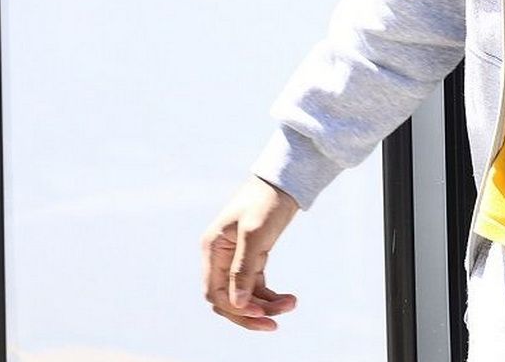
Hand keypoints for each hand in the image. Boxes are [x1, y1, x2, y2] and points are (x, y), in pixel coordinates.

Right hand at [201, 176, 300, 329]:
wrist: (285, 181)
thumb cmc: (267, 201)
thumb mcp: (255, 233)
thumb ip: (244, 268)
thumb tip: (238, 303)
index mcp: (212, 250)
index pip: (215, 293)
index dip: (236, 309)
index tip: (262, 315)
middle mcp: (220, 257)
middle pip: (228, 299)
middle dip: (251, 313)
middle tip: (276, 323)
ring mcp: (235, 258)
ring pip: (245, 295)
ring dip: (266, 305)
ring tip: (292, 303)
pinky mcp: (253, 258)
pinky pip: (257, 286)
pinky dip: (270, 295)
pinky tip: (288, 299)